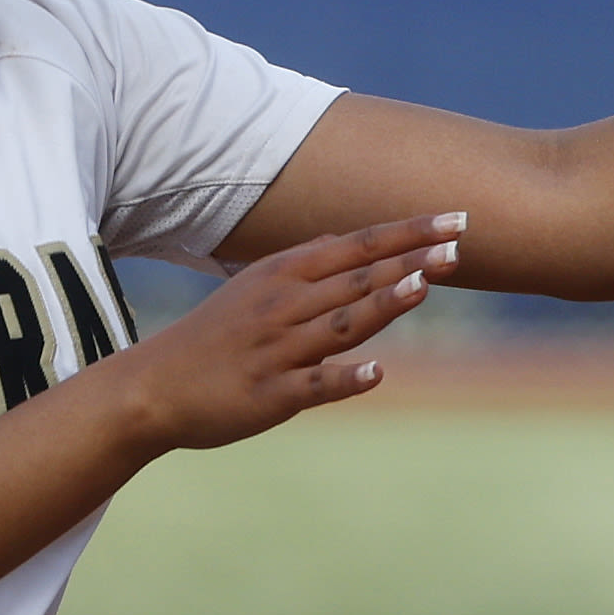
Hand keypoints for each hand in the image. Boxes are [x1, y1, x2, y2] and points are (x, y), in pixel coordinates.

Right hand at [101, 215, 457, 455]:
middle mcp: (283, 306)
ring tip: (426, 286)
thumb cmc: (213, 338)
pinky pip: (314, 384)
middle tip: (460, 245)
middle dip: (410, 260)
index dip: (408, 232)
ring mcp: (277, 350)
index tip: (455, 219)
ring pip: (340, 322)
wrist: (153, 388)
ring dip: (384, 303)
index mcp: (283, 275)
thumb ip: (304, 268)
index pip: (357, 244)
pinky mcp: (271, 394)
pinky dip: (345, 377)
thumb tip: (346, 242)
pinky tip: (377, 372)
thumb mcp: (253, 288)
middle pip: (357, 277)